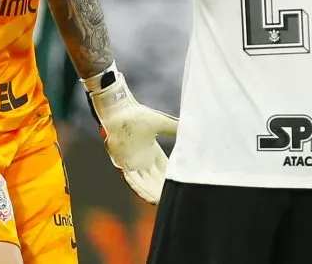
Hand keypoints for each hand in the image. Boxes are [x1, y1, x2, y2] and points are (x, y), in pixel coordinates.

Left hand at [84, 65, 178, 203]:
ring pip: (142, 182)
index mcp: (152, 152)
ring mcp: (131, 161)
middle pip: (153, 179)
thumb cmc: (138, 115)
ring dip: (149, 191)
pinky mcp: (121, 161)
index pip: (163, 170)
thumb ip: (175, 127)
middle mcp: (142, 159)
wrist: (120, 110)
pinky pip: (130, 177)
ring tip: (158, 201)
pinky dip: (137, 186)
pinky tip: (144, 193)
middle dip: (161, 190)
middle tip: (171, 200)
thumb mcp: (162, 123)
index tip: (181, 187)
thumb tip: (192, 128)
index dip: (170, 179)